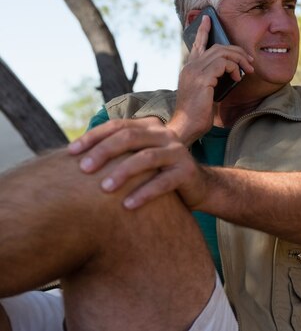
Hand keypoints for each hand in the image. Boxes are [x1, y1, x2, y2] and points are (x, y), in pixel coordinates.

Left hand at [68, 118, 205, 209]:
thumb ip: (118, 152)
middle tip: (83, 169)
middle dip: (104, 152)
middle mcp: (165, 135)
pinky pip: (162, 183)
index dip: (93, 137)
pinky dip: (143, 193)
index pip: (118, 126)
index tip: (71, 152)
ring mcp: (178, 152)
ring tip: (103, 189)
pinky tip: (127, 206)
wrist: (199, 187)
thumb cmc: (159, 174)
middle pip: (130, 137)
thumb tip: (74, 154)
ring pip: (146, 158)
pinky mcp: (186, 172)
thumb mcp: (139, 158)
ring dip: (122, 173)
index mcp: (151, 127)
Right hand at [170, 15, 253, 144]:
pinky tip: (238, 79)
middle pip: (216, 46)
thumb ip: (212, 80)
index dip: (203, 30)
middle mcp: (190, 66)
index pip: (197, 44)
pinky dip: (234, 68)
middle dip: (236, 50)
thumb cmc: (197, 114)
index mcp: (189, 69)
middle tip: (250, 61)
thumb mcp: (206, 93)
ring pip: (222, 52)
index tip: (208, 18)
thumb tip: (230, 74)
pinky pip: (223, 63)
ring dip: (239, 59)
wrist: (186, 127)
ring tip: (248, 70)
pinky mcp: (202, 78)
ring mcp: (194, 71)